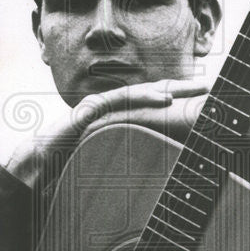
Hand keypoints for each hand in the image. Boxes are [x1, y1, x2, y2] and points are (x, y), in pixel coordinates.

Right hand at [3, 79, 207, 188]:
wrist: (43, 159)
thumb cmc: (74, 158)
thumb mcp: (109, 153)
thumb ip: (129, 151)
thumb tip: (155, 164)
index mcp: (120, 114)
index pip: (152, 102)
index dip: (177, 98)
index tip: (202, 99)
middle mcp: (113, 105)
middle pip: (151, 92)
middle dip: (180, 88)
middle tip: (207, 86)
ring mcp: (103, 104)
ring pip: (140, 92)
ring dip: (168, 90)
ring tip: (191, 90)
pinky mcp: (92, 109)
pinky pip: (121, 101)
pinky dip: (143, 99)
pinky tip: (163, 100)